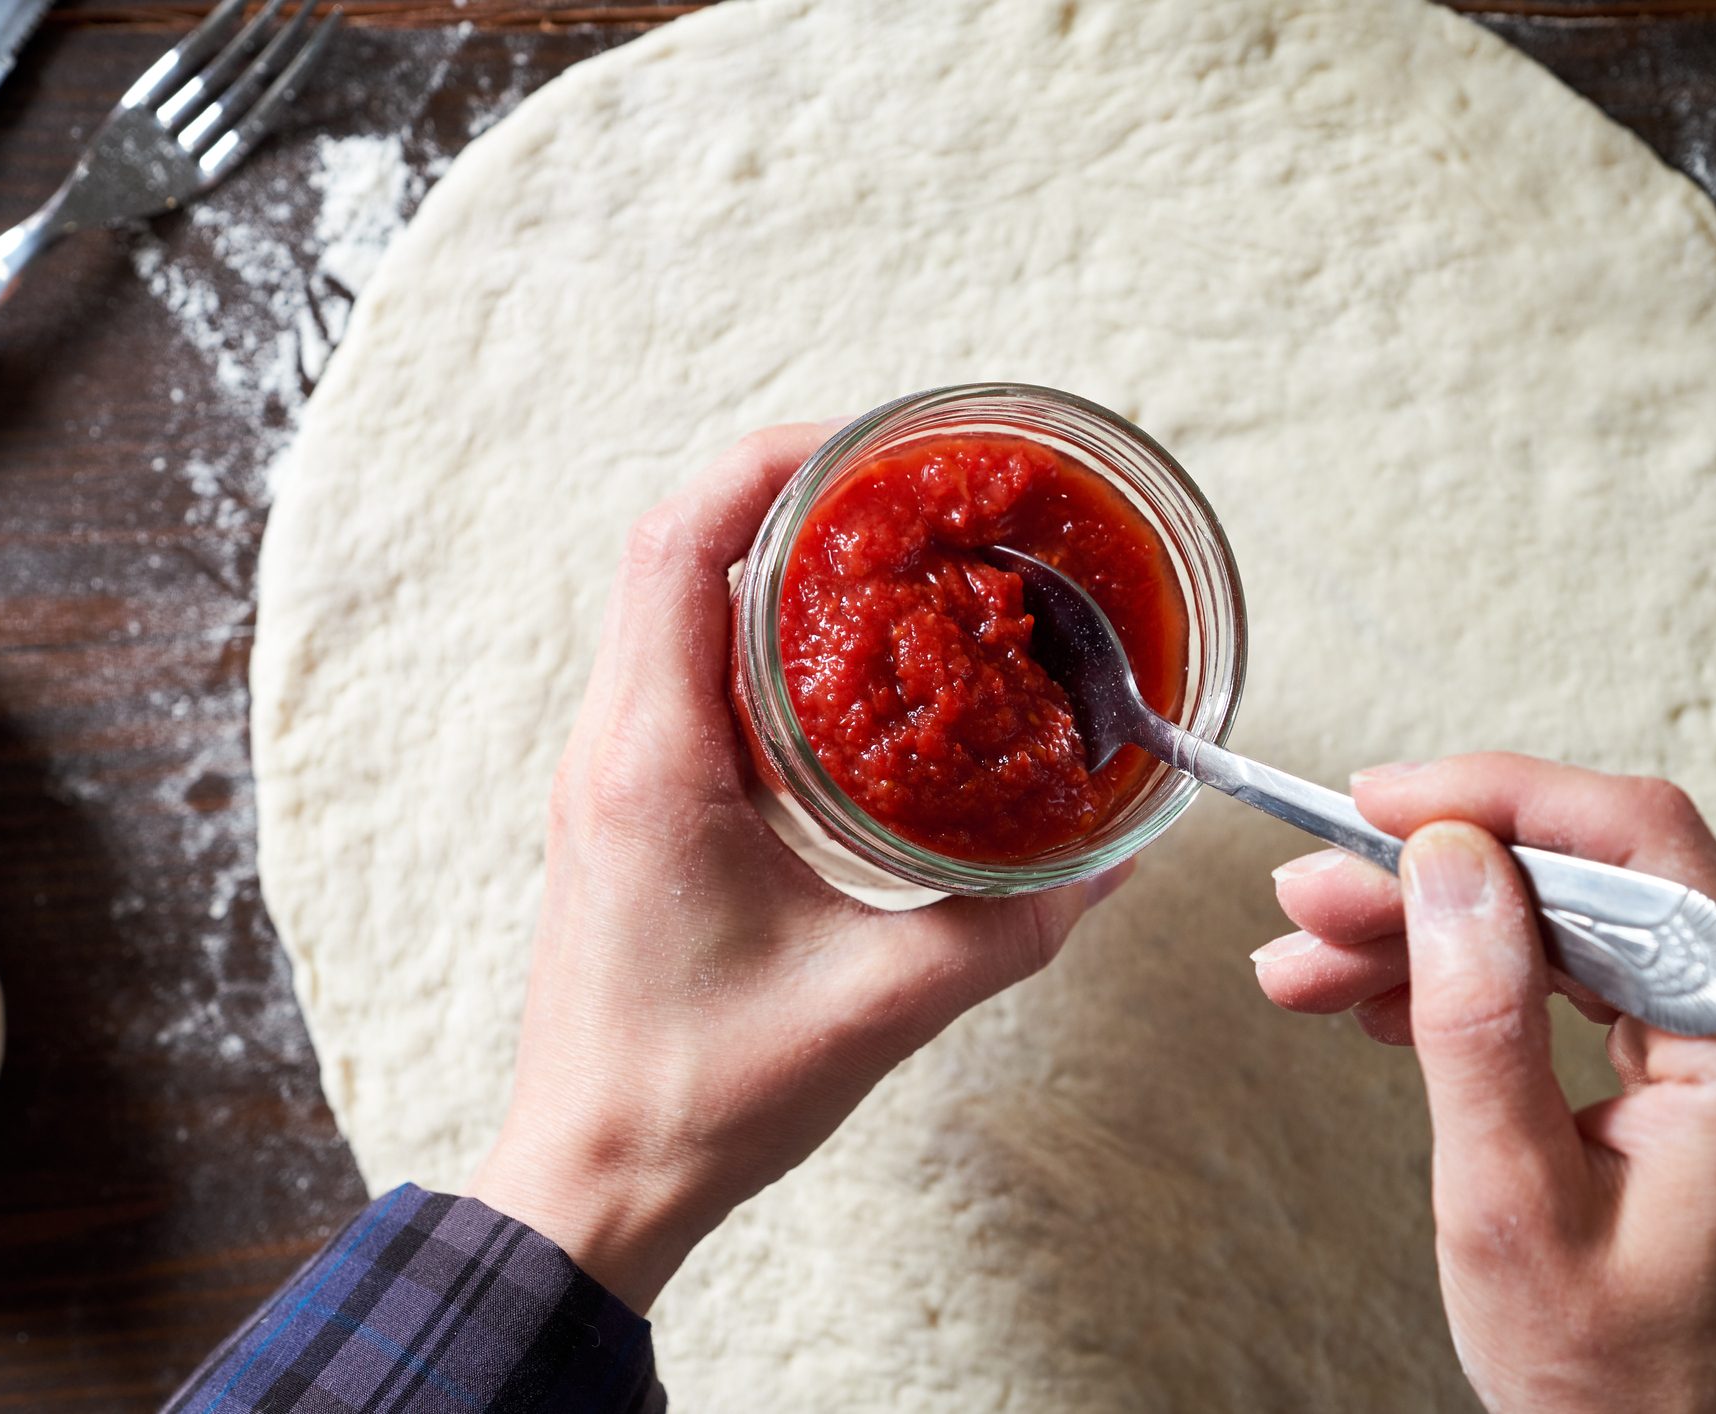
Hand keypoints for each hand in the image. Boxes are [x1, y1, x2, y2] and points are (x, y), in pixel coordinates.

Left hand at [470, 425, 1123, 1311]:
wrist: (595, 1178)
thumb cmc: (706, 1096)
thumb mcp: (889, 1002)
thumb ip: (1019, 923)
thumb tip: (1120, 850)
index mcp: (653, 760)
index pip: (681, 543)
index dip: (776, 462)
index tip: (879, 447)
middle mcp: (613, 744)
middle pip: (678, 550)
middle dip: (794, 494)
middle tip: (913, 496)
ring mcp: (608, 772)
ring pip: (675, 606)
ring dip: (773, 561)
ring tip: (894, 559)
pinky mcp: (625, 804)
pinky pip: (681, 672)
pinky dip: (758, 635)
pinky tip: (853, 674)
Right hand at [1252, 754, 1715, 1412]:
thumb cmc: (1616, 1394)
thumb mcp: (1513, 1210)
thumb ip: (1479, 1020)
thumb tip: (1447, 858)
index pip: (1638, 848)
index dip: (1494, 798)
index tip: (1373, 803)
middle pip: (1600, 881)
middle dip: (1437, 885)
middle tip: (1308, 905)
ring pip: (1589, 926)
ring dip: (1448, 935)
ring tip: (1316, 967)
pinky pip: (1607, 983)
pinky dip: (1499, 983)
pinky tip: (1395, 1001)